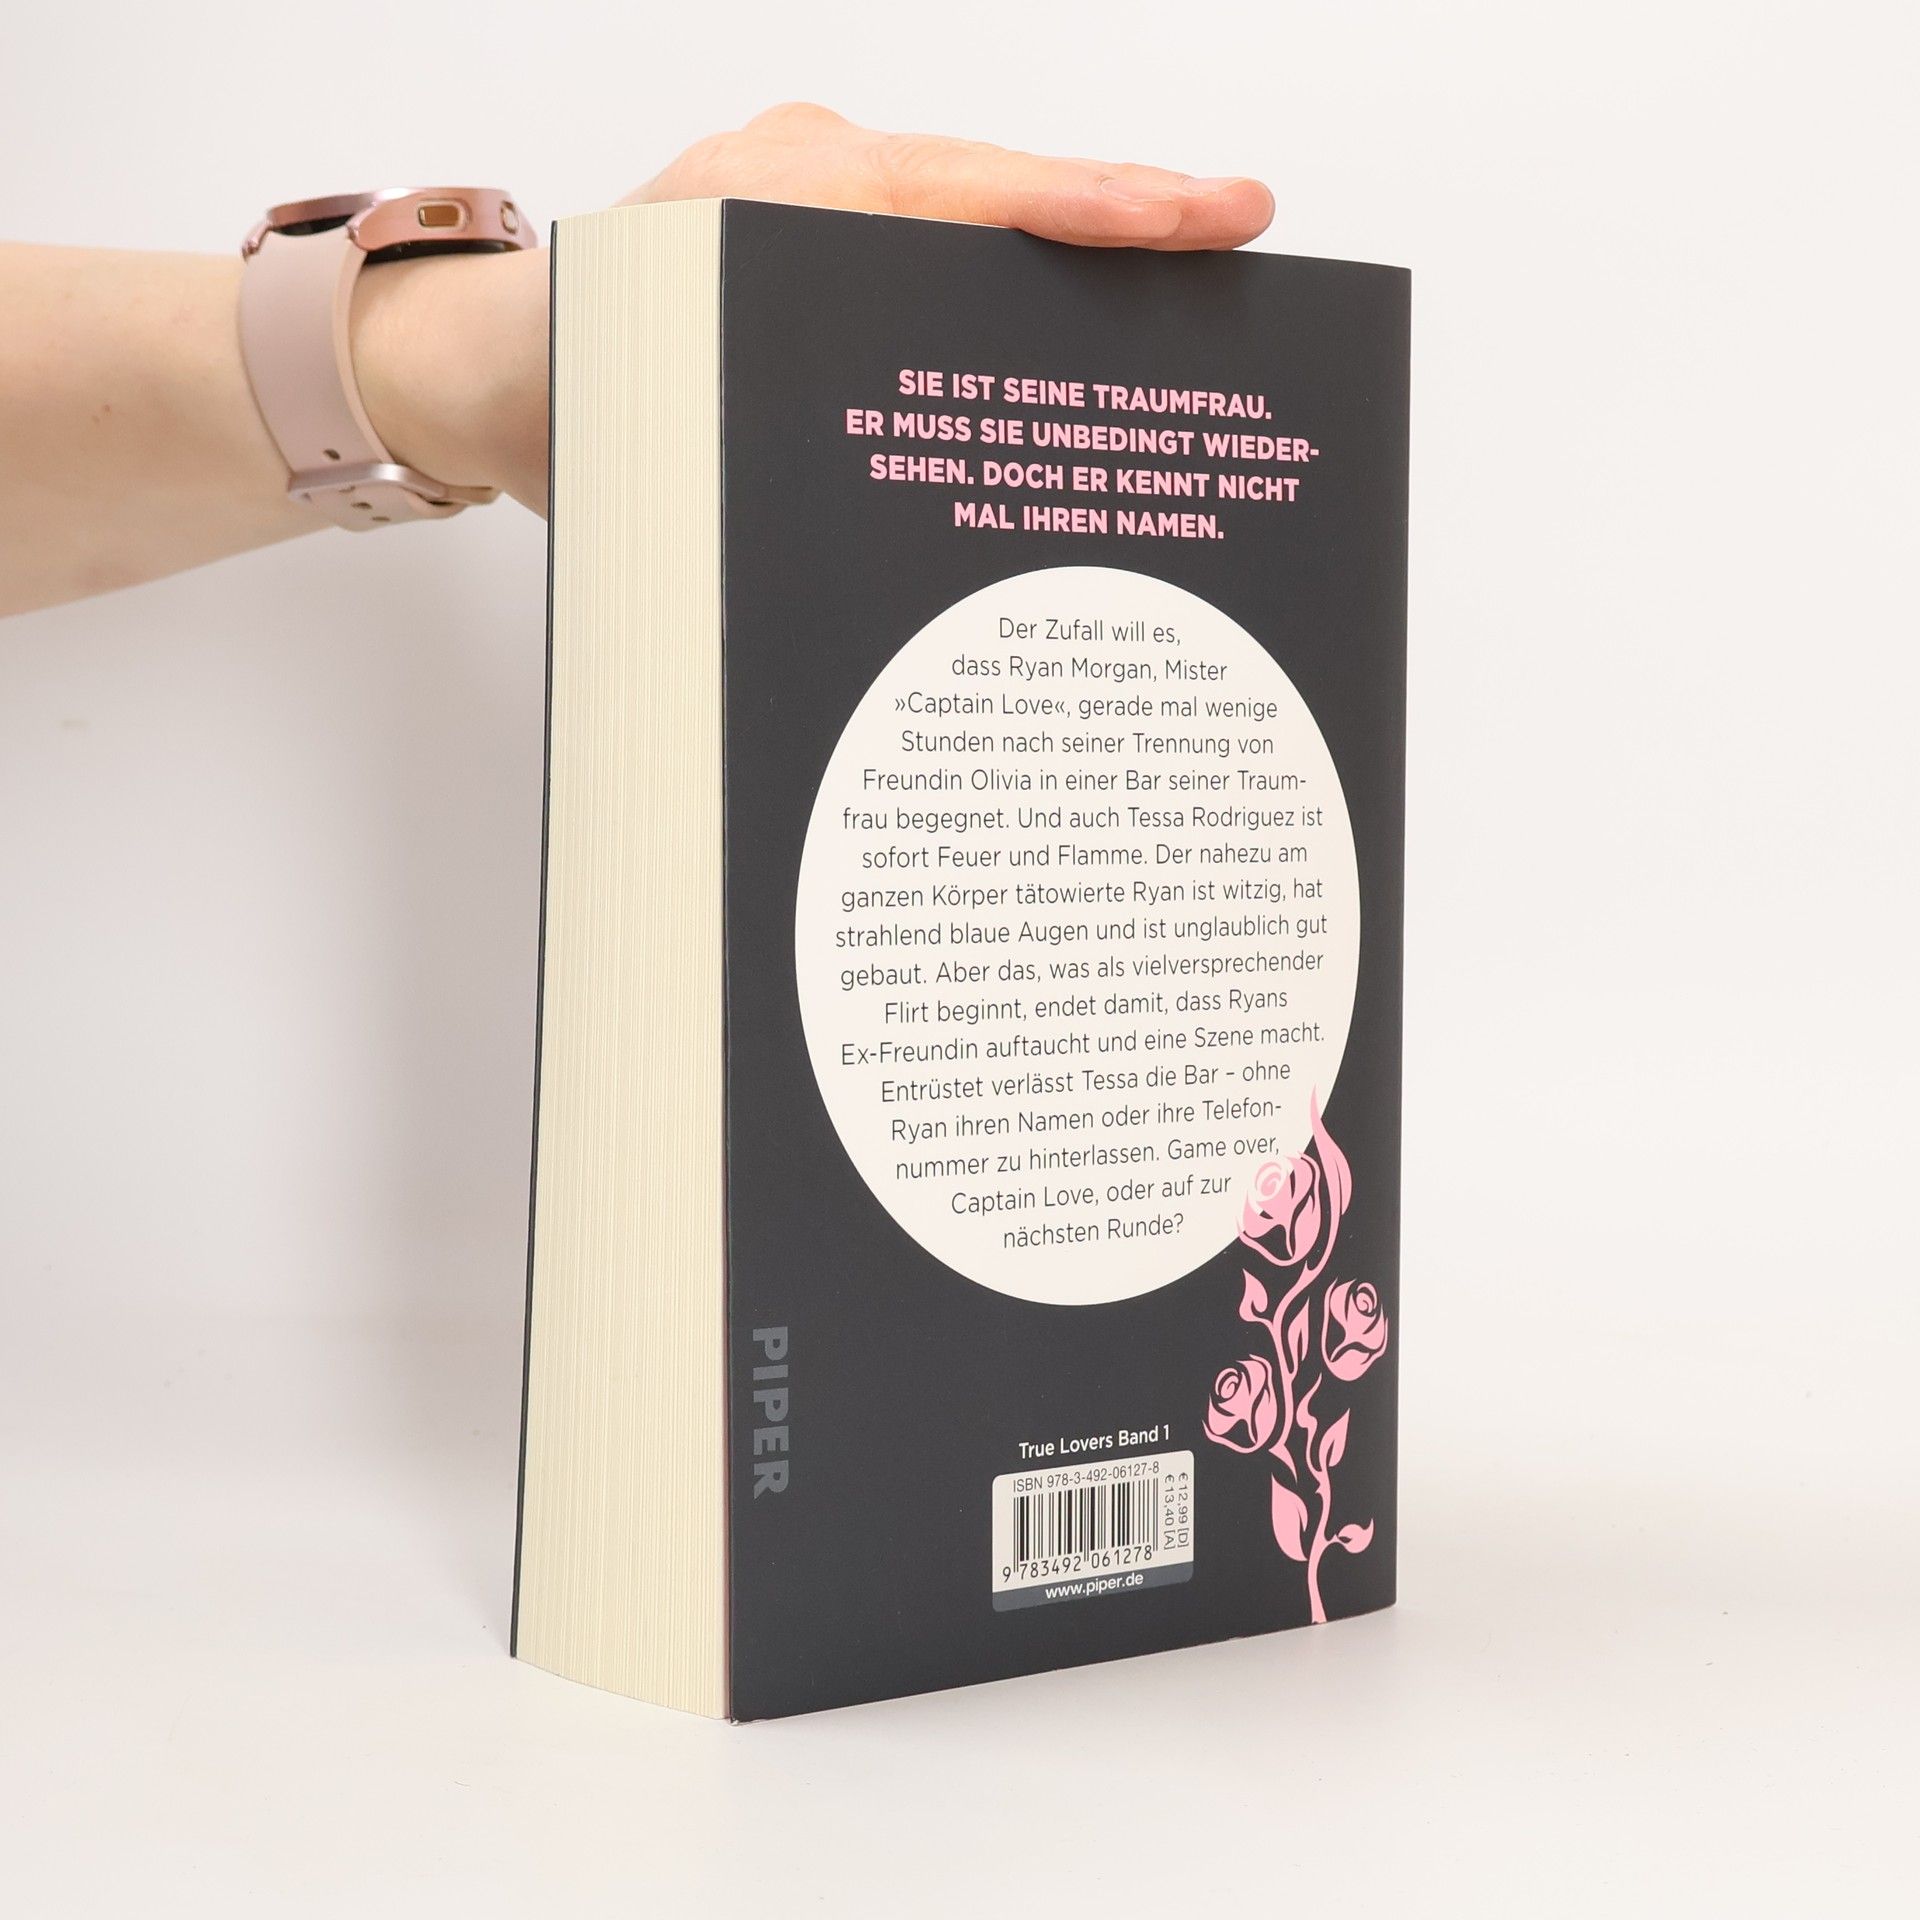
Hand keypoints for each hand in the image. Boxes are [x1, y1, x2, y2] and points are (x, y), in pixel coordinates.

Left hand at [362, 105, 1274, 513]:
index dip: (1096, 210)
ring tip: (1183, 279)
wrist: (475, 374)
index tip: (1201, 216)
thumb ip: (787, 421)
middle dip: (1123, 212)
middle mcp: (805, 177)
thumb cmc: (557, 394)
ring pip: (976, 215)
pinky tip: (1069, 324)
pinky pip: (934, 245)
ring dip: (1075, 250)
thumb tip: (928, 500)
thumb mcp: (668, 415)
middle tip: (1237, 225)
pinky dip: (1007, 276)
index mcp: (777, 196)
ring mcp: (812, 198)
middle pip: (999, 188)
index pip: (972, 193)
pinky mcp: (813, 237)